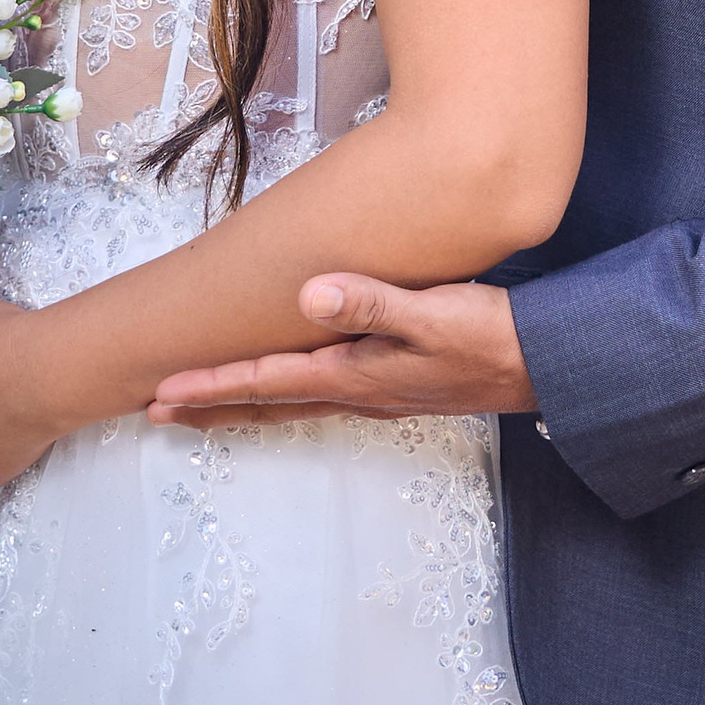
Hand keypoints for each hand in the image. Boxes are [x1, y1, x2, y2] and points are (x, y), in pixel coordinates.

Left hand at [145, 274, 537, 426]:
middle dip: (210, 404)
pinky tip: (284, 385)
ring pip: (291, 403)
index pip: (269, 381)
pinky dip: (282, 393)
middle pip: (268, 403)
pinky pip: (318, 393)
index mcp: (357, 375)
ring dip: (240, 402)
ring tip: (200, 402)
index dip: (212, 384)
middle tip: (156, 409)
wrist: (548, 368)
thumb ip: (373, 303)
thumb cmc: (495, 338)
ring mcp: (376, 392)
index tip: (161, 391)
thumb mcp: (436, 314)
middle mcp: (359, 391)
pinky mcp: (393, 383)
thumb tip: (308, 294)